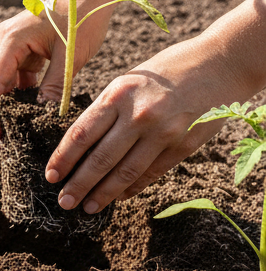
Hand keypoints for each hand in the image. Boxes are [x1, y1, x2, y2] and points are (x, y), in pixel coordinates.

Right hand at [0, 0, 111, 151]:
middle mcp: (6, 41)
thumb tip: (44, 119)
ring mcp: (15, 44)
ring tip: (20, 132)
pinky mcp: (27, 46)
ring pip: (10, 82)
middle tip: (6, 143)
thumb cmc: (82, 17)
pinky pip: (22, 75)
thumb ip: (54, 88)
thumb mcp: (70, 58)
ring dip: (15, 105)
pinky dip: (28, 93)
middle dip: (1, 114)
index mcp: (10, 40)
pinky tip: (34, 112)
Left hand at [45, 37, 232, 213]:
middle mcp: (139, 115)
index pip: (82, 134)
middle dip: (78, 184)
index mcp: (117, 94)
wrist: (219, 63)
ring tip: (88, 207)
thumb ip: (107, 109)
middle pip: (100, 158)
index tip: (50, 176)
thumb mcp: (128, 80)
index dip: (63, 158)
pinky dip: (133, 187)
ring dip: (104, 193)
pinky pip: (153, 172)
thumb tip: (82, 143)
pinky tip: (119, 196)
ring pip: (126, 172)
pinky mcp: (185, 144)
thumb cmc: (165, 69)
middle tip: (63, 202)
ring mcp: (164, 132)